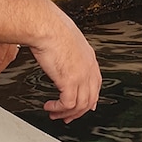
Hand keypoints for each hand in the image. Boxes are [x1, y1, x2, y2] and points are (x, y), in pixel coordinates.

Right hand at [30, 8, 101, 123]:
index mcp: (88, 56)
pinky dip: (58, 109)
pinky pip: (67, 104)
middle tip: (66, 116)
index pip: (96, 83)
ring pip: (80, 105)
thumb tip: (58, 51)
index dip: (90, 97)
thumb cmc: (49, 26)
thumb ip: (67, 48)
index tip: (84, 106)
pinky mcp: (70, 81)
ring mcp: (81, 75)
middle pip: (90, 98)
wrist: (45, 25)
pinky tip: (49, 107)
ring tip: (54, 113)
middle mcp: (88, 67)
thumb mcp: (65, 37)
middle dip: (78, 111)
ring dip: (66, 113)